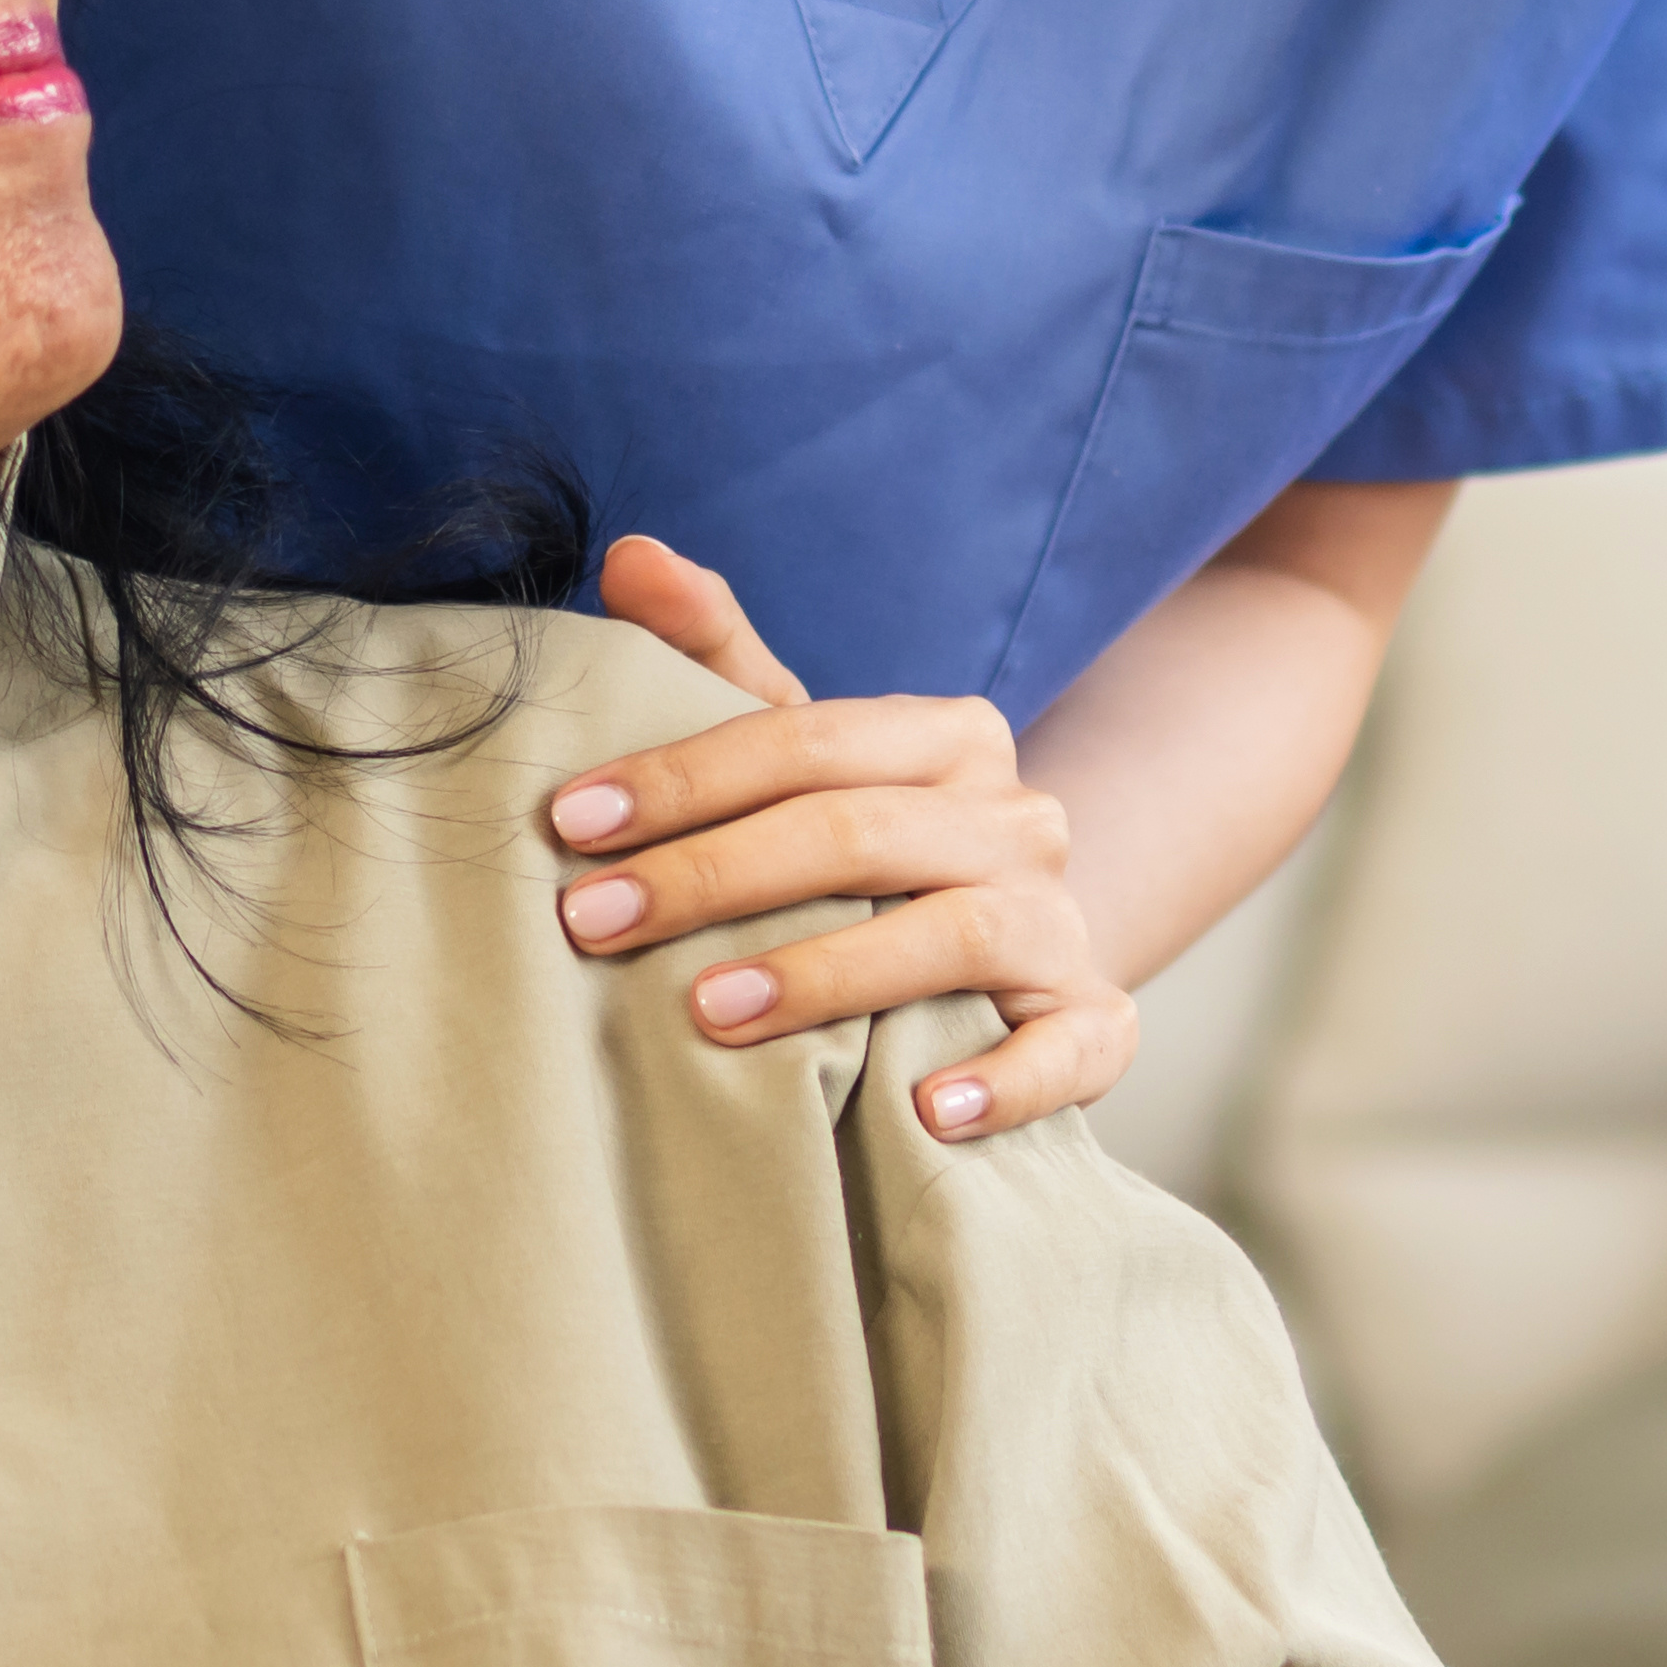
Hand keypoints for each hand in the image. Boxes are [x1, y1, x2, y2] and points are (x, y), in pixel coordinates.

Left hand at [550, 536, 1141, 1147]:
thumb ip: (717, 654)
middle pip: (861, 832)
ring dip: (826, 974)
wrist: (1007, 967)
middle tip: (593, 923)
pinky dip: (1003, 1081)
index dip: (684, 776)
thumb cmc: (869, 858)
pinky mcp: (1096, 1026)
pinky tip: (924, 1112)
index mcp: (951, 738)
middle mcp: (1019, 819)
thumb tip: (631, 554)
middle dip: (714, 875)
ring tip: (708, 1012)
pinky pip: (1067, 1051)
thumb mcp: (800, 755)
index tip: (569, 822)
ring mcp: (1063, 923)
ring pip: (954, 936)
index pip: (807, 739)